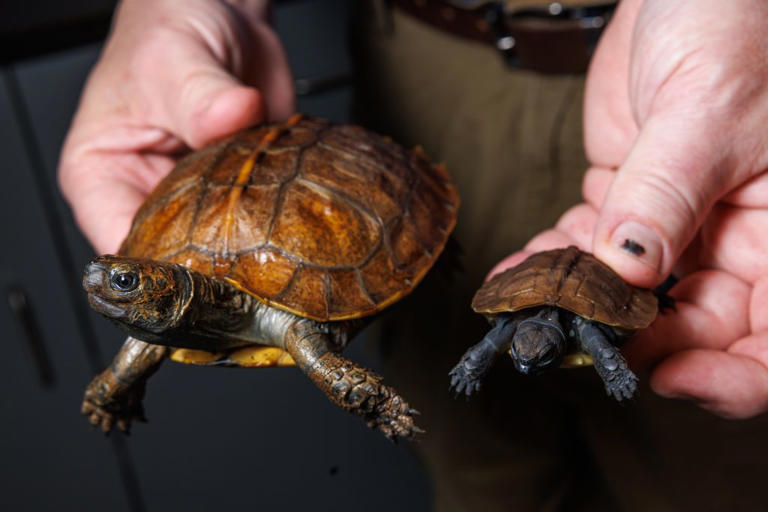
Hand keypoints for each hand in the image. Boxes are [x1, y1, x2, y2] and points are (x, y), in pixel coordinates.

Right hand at [59, 0, 293, 253]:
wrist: (222, 11)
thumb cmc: (169, 26)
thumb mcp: (174, 58)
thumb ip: (201, 97)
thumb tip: (233, 115)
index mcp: (103, 178)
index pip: (122, 247)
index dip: (161, 270)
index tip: (203, 271)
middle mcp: (147, 193)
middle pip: (177, 255)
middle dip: (215, 260)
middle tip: (252, 254)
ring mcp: (197, 194)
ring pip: (224, 241)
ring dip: (253, 237)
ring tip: (278, 228)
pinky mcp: (239, 186)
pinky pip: (260, 216)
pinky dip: (279, 215)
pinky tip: (293, 206)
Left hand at [491, 0, 767, 417]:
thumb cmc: (736, 17)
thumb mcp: (710, 105)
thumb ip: (667, 192)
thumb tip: (627, 270)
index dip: (729, 377)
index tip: (664, 376)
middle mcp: (739, 238)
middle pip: (692, 327)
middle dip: (627, 338)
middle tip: (566, 334)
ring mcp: (679, 223)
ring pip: (630, 294)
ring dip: (576, 304)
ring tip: (527, 305)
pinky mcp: (628, 202)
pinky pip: (591, 249)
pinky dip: (554, 263)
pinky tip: (520, 271)